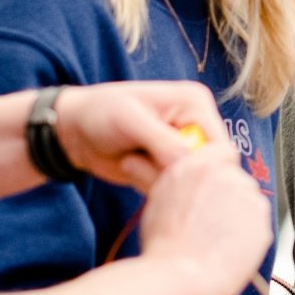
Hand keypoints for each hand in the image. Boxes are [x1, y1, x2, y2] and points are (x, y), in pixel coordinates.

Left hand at [53, 80, 227, 188]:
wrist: (74, 130)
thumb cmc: (100, 113)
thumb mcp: (130, 121)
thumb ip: (162, 141)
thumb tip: (193, 165)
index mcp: (196, 104)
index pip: (220, 147)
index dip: (200, 167)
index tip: (165, 170)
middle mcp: (197, 126)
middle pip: (208, 170)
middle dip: (173, 174)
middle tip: (137, 163)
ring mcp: (184, 149)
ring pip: (190, 184)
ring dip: (157, 180)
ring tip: (130, 162)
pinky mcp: (170, 168)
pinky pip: (174, 190)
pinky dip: (151, 186)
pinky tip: (131, 168)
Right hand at [134, 143, 269, 294]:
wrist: (183, 276)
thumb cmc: (164, 244)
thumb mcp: (159, 199)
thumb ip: (177, 179)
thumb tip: (170, 170)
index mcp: (199, 165)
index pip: (222, 150)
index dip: (218, 169)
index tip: (210, 186)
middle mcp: (227, 175)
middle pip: (236, 178)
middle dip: (227, 195)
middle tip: (208, 220)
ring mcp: (248, 198)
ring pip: (248, 201)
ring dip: (238, 214)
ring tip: (215, 239)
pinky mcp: (262, 222)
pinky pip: (256, 224)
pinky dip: (247, 234)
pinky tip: (227, 249)